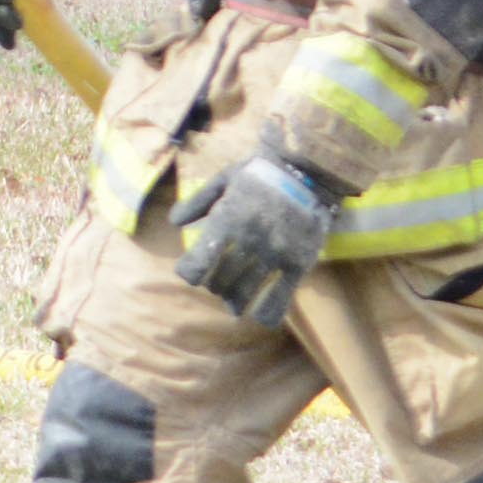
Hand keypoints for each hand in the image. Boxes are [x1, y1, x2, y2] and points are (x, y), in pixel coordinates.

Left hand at [172, 149, 338, 332]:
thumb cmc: (260, 173)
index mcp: (226, 221)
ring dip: (235, 301)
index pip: (197, 266)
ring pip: (244, 294)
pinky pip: (279, 300)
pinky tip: (261, 314)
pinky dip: (267, 312)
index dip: (191, 273)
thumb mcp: (224, 179)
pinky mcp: (298, 263)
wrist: (308, 168)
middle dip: (215, 285)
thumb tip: (174, 222)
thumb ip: (198, 202)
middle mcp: (248, 241)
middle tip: (219, 281)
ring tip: (235, 301)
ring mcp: (274, 254)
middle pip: (219, 282)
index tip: (193, 272)